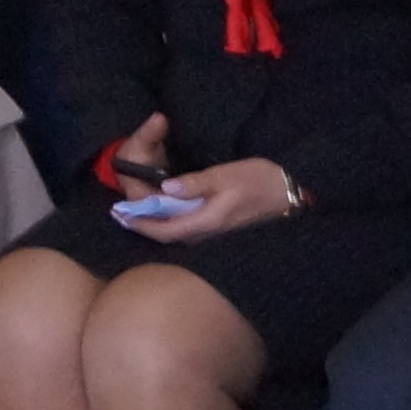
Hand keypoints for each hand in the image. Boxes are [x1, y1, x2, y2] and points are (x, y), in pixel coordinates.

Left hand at [129, 159, 297, 242]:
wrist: (291, 193)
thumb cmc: (260, 181)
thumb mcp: (226, 176)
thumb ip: (196, 183)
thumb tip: (166, 187)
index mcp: (205, 221)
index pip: (164, 229)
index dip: (140, 224)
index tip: (119, 215)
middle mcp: (206, 232)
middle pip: (167, 233)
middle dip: (144, 224)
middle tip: (123, 211)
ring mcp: (214, 231)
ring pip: (177, 231)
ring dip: (158, 221)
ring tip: (139, 209)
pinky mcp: (220, 226)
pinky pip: (188, 226)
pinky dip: (172, 219)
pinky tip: (168, 208)